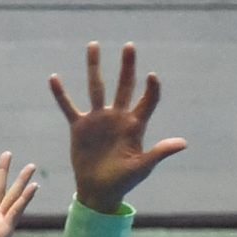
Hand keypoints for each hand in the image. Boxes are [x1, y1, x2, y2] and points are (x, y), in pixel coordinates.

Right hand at [52, 41, 187, 215]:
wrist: (99, 190)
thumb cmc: (124, 180)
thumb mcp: (143, 167)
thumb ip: (159, 152)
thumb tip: (183, 143)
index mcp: (135, 124)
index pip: (147, 100)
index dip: (151, 88)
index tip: (151, 76)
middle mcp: (118, 117)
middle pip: (124, 85)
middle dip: (127, 66)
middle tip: (129, 46)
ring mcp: (98, 120)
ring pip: (96, 88)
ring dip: (94, 67)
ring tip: (93, 45)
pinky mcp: (80, 127)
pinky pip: (68, 107)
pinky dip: (61, 94)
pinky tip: (54, 78)